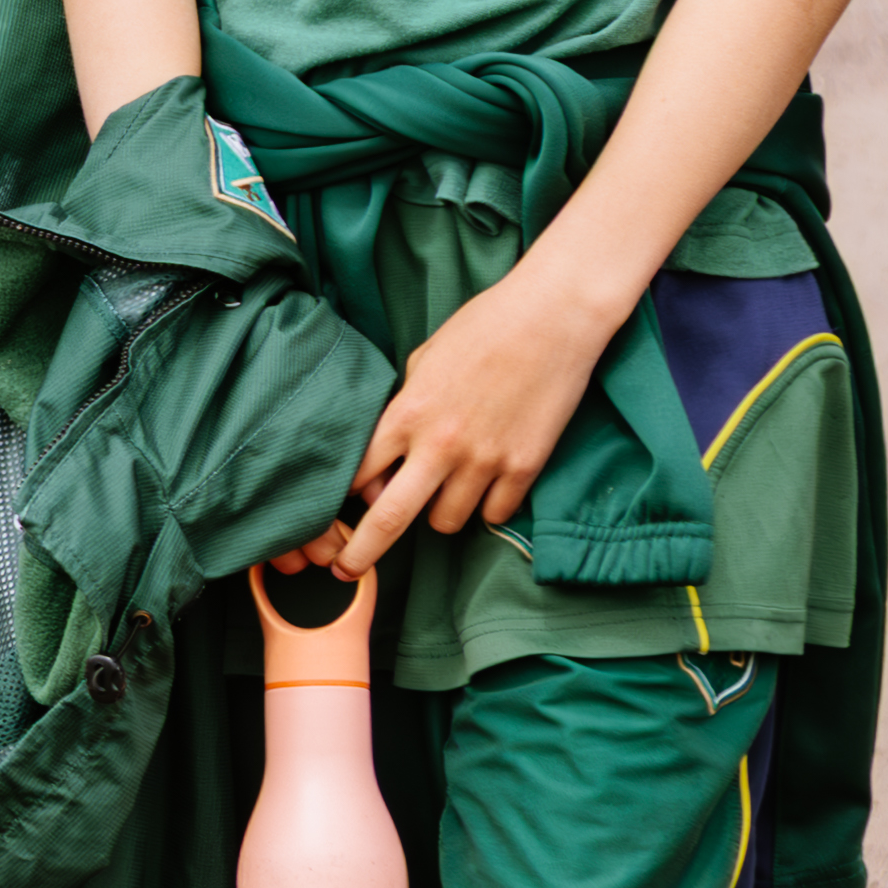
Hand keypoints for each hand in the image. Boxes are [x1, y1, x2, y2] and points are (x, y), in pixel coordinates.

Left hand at [337, 257, 624, 567]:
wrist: (553, 316)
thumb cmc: (484, 327)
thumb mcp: (424, 360)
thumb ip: (403, 408)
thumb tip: (388, 454)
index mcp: (407, 412)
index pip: (355, 474)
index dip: (340, 498)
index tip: (333, 514)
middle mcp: (441, 444)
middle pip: (388, 519)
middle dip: (360, 553)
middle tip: (344, 571)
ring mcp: (485, 460)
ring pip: (445, 523)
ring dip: (439, 513)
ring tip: (448, 487)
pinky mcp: (525, 467)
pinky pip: (494, 515)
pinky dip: (487, 507)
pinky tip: (488, 483)